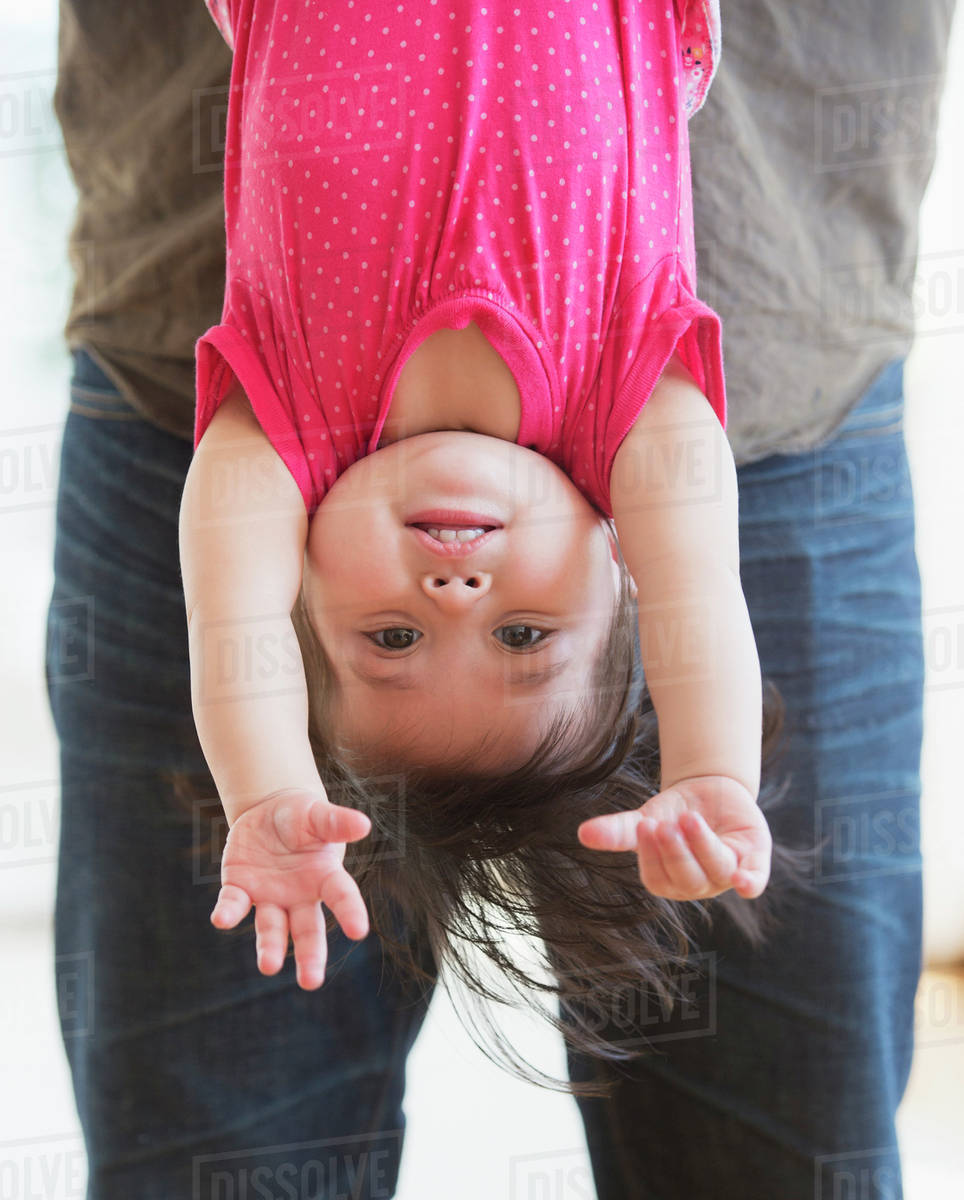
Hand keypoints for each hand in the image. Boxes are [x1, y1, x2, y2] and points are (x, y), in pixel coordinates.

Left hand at [209, 788, 372, 988]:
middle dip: (309, 956)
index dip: (350, 911)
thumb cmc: (302, 816)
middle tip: (310, 982)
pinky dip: (228, 913)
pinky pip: (234, 904)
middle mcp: (299, 895)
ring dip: (269, 948)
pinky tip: (222, 920)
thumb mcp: (317, 814)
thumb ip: (336, 821)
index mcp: (324, 876)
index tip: (358, 931)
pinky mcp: (240, 888)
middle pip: (307, 930)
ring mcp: (269, 895)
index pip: (341, 895)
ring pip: (271, 928)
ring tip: (269, 967)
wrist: (268, 811)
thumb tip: (363, 825)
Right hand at [576, 775, 771, 900]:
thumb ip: (619, 830)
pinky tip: (743, 882)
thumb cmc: (673, 812)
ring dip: (703, 847)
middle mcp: (701, 885)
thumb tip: (582, 833)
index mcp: (671, 882)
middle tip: (664, 824)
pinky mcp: (755, 860)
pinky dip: (750, 883)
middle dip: (676, 853)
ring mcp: (729, 874)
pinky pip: (756, 880)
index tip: (644, 824)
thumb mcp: (646, 818)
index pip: (659, 879)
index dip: (652, 856)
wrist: (710, 790)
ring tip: (687, 817)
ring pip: (718, 871)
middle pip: (689, 879)